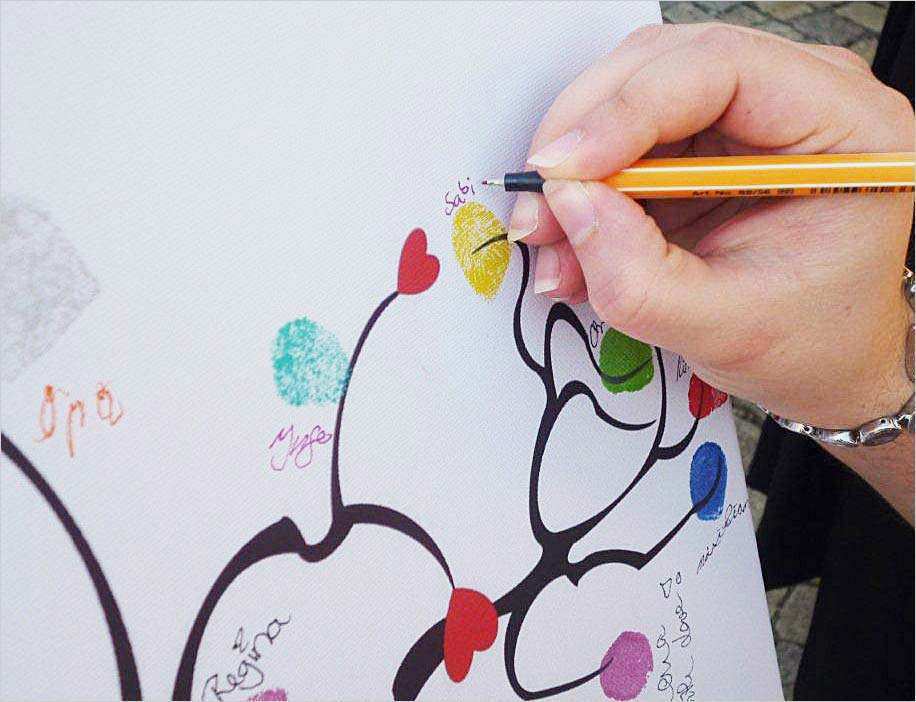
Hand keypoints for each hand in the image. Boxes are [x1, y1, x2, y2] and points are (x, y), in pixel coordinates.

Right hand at [510, 22, 913, 432]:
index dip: (628, 110)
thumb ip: (640, 276)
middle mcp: (799, 97)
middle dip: (585, 133)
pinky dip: (585, 188)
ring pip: (630, 96)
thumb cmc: (807, 342)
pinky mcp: (704, 141)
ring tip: (551, 239)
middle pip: (663, 66)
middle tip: (540, 203)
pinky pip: (624, 141)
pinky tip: (572, 241)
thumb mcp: (725, 328)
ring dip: (576, 167)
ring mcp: (746, 115)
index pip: (722, 68)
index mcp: (845, 128)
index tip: (564, 170)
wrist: (824, 360)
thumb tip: (566, 203)